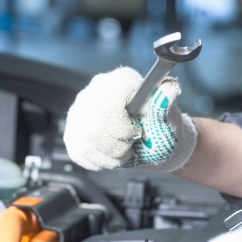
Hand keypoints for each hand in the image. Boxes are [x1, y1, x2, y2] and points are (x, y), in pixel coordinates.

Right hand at [63, 67, 196, 171]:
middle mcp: (96, 89)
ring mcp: (80, 109)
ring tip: (123, 152)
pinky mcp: (72, 129)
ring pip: (85, 142)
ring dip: (109, 156)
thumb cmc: (160, 126)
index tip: (136, 133)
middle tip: (130, 146)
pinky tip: (111, 155)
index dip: (122, 128)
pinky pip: (78, 151)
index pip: (107, 106)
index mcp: (121, 80)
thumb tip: (169, 89)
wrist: (152, 141)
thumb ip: (165, 104)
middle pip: (93, 128)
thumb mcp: (167, 117)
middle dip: (116, 146)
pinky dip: (98, 161)